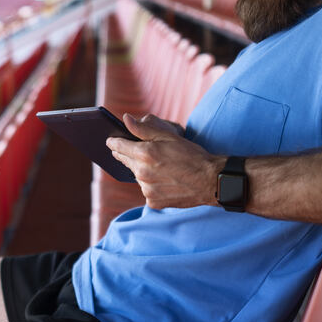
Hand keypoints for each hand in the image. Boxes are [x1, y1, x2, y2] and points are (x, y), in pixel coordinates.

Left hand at [106, 113, 221, 208]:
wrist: (210, 180)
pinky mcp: (153, 202)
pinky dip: (152, 185)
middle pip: (125, 161)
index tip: (111, 140)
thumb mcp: (169, 136)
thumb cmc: (192, 155)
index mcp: (144, 154)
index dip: (114, 142)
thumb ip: (143, 129)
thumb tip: (125, 119)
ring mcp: (146, 189)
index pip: (118, 146)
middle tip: (134, 150)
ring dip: (142, 170)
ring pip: (136, 176)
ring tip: (159, 166)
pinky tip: (165, 180)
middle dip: (127, 154)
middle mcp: (142, 173)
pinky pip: (146, 190)